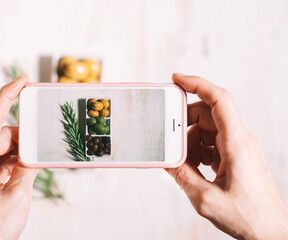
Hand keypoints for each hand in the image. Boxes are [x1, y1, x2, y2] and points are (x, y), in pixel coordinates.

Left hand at [0, 74, 38, 239]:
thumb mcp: (17, 195)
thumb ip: (28, 168)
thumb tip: (36, 153)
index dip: (8, 95)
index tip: (23, 81)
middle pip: (3, 134)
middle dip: (24, 138)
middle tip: (40, 146)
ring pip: (6, 147)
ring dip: (22, 153)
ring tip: (33, 167)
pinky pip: (5, 160)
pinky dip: (19, 163)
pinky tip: (28, 171)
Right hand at [166, 73, 287, 238]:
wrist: (271, 232)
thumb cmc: (248, 217)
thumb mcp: (204, 198)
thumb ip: (181, 174)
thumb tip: (164, 157)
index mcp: (236, 143)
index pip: (219, 99)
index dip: (197, 83)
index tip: (176, 79)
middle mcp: (239, 140)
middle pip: (207, 115)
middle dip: (184, 124)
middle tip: (168, 139)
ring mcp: (238, 148)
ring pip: (207, 130)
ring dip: (190, 142)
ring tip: (183, 163)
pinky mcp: (235, 157)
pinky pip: (212, 144)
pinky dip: (198, 151)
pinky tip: (193, 168)